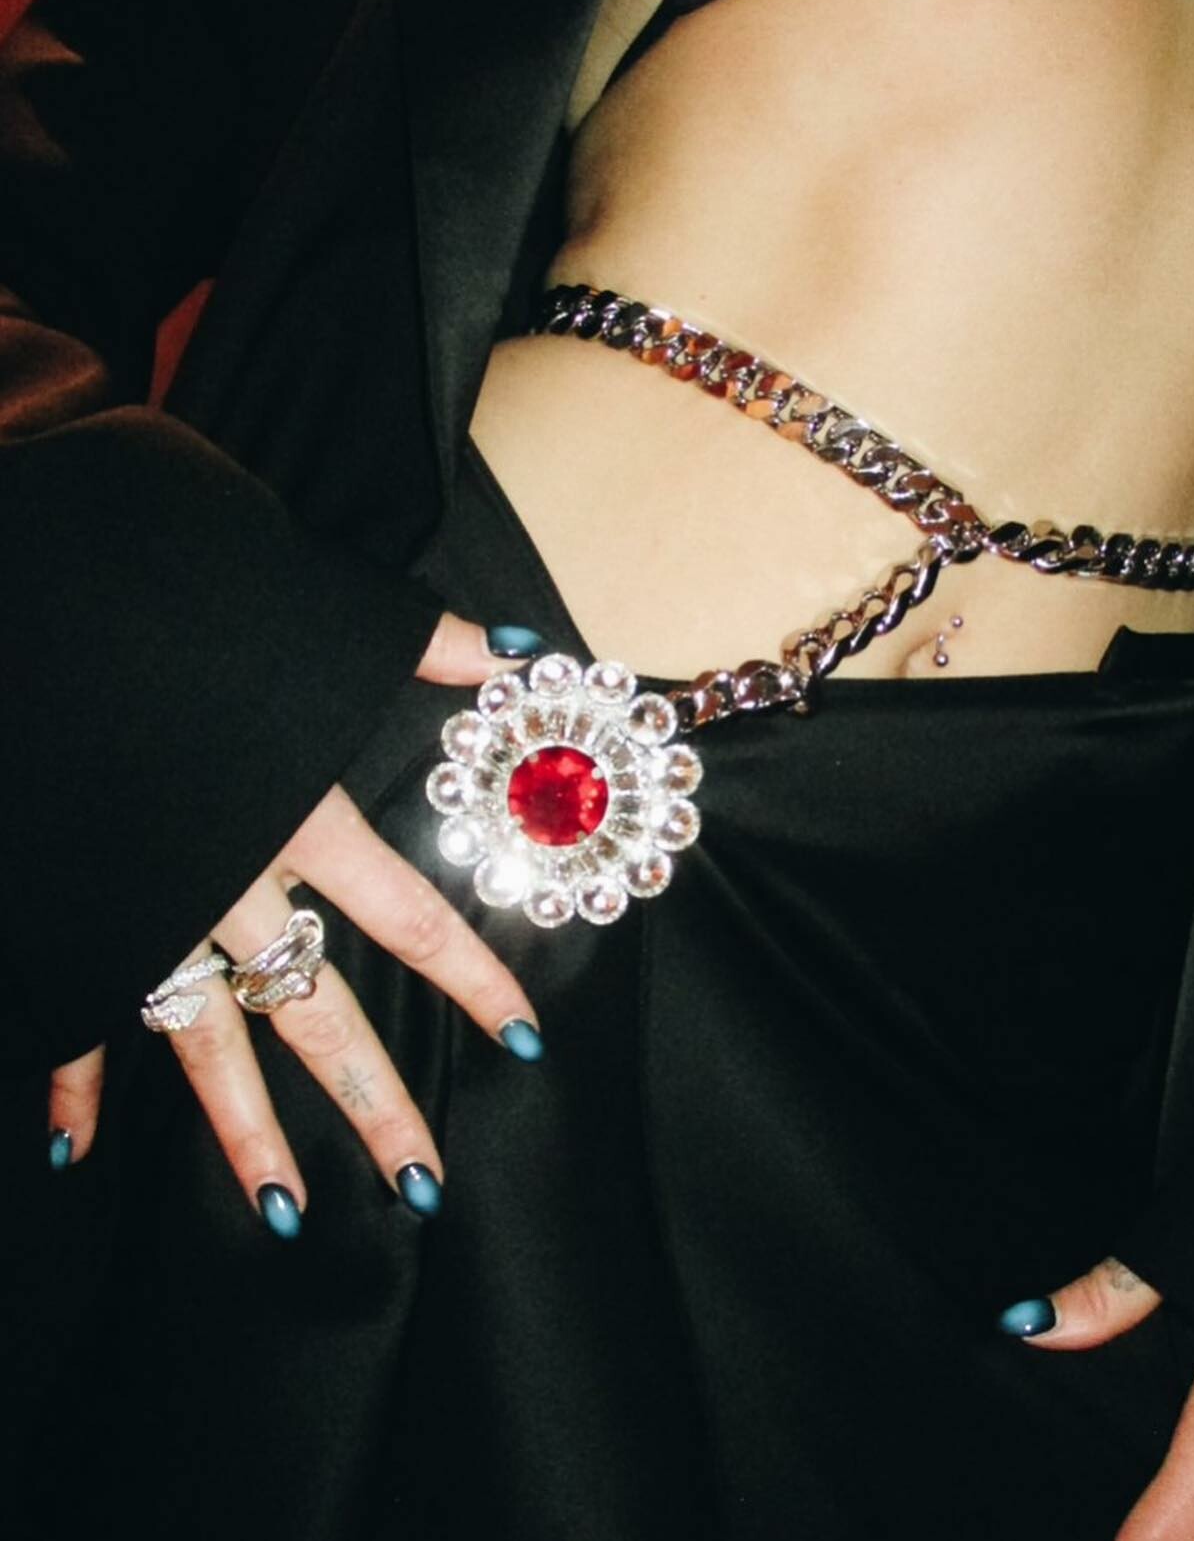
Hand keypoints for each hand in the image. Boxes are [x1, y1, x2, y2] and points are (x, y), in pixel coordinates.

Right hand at [47, 613, 545, 1232]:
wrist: (30, 601)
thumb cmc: (182, 595)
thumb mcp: (317, 611)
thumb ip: (429, 643)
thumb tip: (528, 654)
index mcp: (294, 814)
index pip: (409, 917)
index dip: (470, 978)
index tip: (519, 1038)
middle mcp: (222, 881)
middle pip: (315, 1014)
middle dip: (373, 1105)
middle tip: (421, 1186)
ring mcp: (139, 909)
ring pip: (201, 1044)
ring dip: (243, 1134)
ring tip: (288, 1213)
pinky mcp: (67, 914)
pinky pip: (73, 1013)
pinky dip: (72, 1078)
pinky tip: (75, 1147)